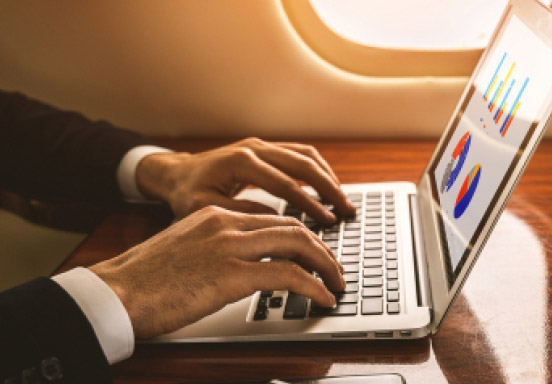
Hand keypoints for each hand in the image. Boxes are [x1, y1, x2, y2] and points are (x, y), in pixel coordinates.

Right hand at [88, 206, 344, 338]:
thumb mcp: (185, 252)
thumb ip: (216, 250)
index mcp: (216, 216)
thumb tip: (243, 268)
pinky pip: (289, 275)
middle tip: (336, 269)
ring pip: (298, 244)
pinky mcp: (231, 274)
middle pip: (293, 227)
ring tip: (337, 283)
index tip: (315, 253)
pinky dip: (313, 286)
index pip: (274, 219)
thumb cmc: (144, 280)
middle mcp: (227, 224)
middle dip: (322, 248)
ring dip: (325, 265)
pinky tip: (322, 298)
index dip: (302, 236)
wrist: (114, 293)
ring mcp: (230, 246)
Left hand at [134, 138, 355, 222]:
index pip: (285, 184)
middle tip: (347, 211)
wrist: (175, 173)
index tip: (328, 221)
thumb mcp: (204, 209)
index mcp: (241, 162)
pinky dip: (318, 169)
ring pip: (306, 155)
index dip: (309, 204)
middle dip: (329, 188)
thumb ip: (241, 213)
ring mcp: (261, 144)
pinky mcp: (264, 147)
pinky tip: (328, 187)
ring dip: (328, 177)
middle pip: (303, 164)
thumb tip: (275, 220)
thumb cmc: (186, 194)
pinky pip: (299, 154)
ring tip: (343, 201)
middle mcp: (254, 147)